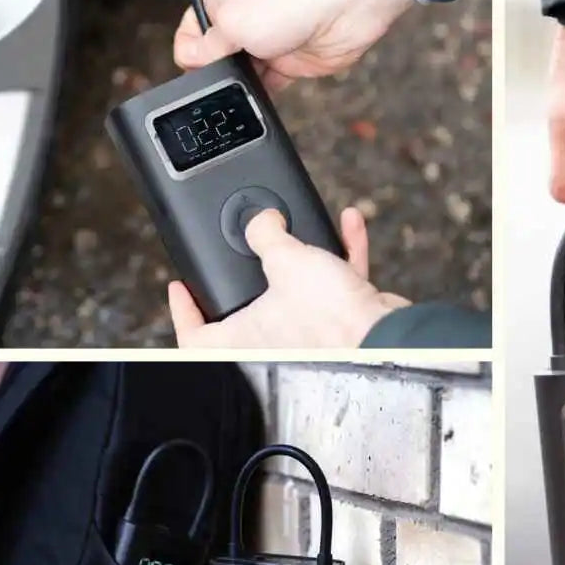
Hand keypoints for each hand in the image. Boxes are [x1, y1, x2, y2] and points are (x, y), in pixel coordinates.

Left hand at [169, 207, 407, 347]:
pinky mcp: (339, 326)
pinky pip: (333, 287)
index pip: (194, 337)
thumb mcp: (284, 259)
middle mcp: (271, 344)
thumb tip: (262, 220)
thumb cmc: (330, 319)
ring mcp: (306, 336)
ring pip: (294, 294)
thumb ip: (265, 232)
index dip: (182, 312)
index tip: (181, 289)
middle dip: (250, 275)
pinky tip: (348, 227)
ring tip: (301, 230)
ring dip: (302, 259)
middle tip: (243, 251)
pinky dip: (340, 258)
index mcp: (242, 341)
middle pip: (245, 309)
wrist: (383, 337)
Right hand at [174, 0, 415, 90]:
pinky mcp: (290, 63)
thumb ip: (209, 44)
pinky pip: (268, 86)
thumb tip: (190, 59)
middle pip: (217, 54)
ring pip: (243, 74)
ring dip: (239, 87)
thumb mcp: (235, 20)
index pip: (195, 25)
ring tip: (237, 96)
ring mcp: (270, 43)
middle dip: (214, 72)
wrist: (347, 4)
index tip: (192, 68)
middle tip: (214, 87)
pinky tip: (256, 103)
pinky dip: (261, 97)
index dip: (188, 48)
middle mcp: (247, 20)